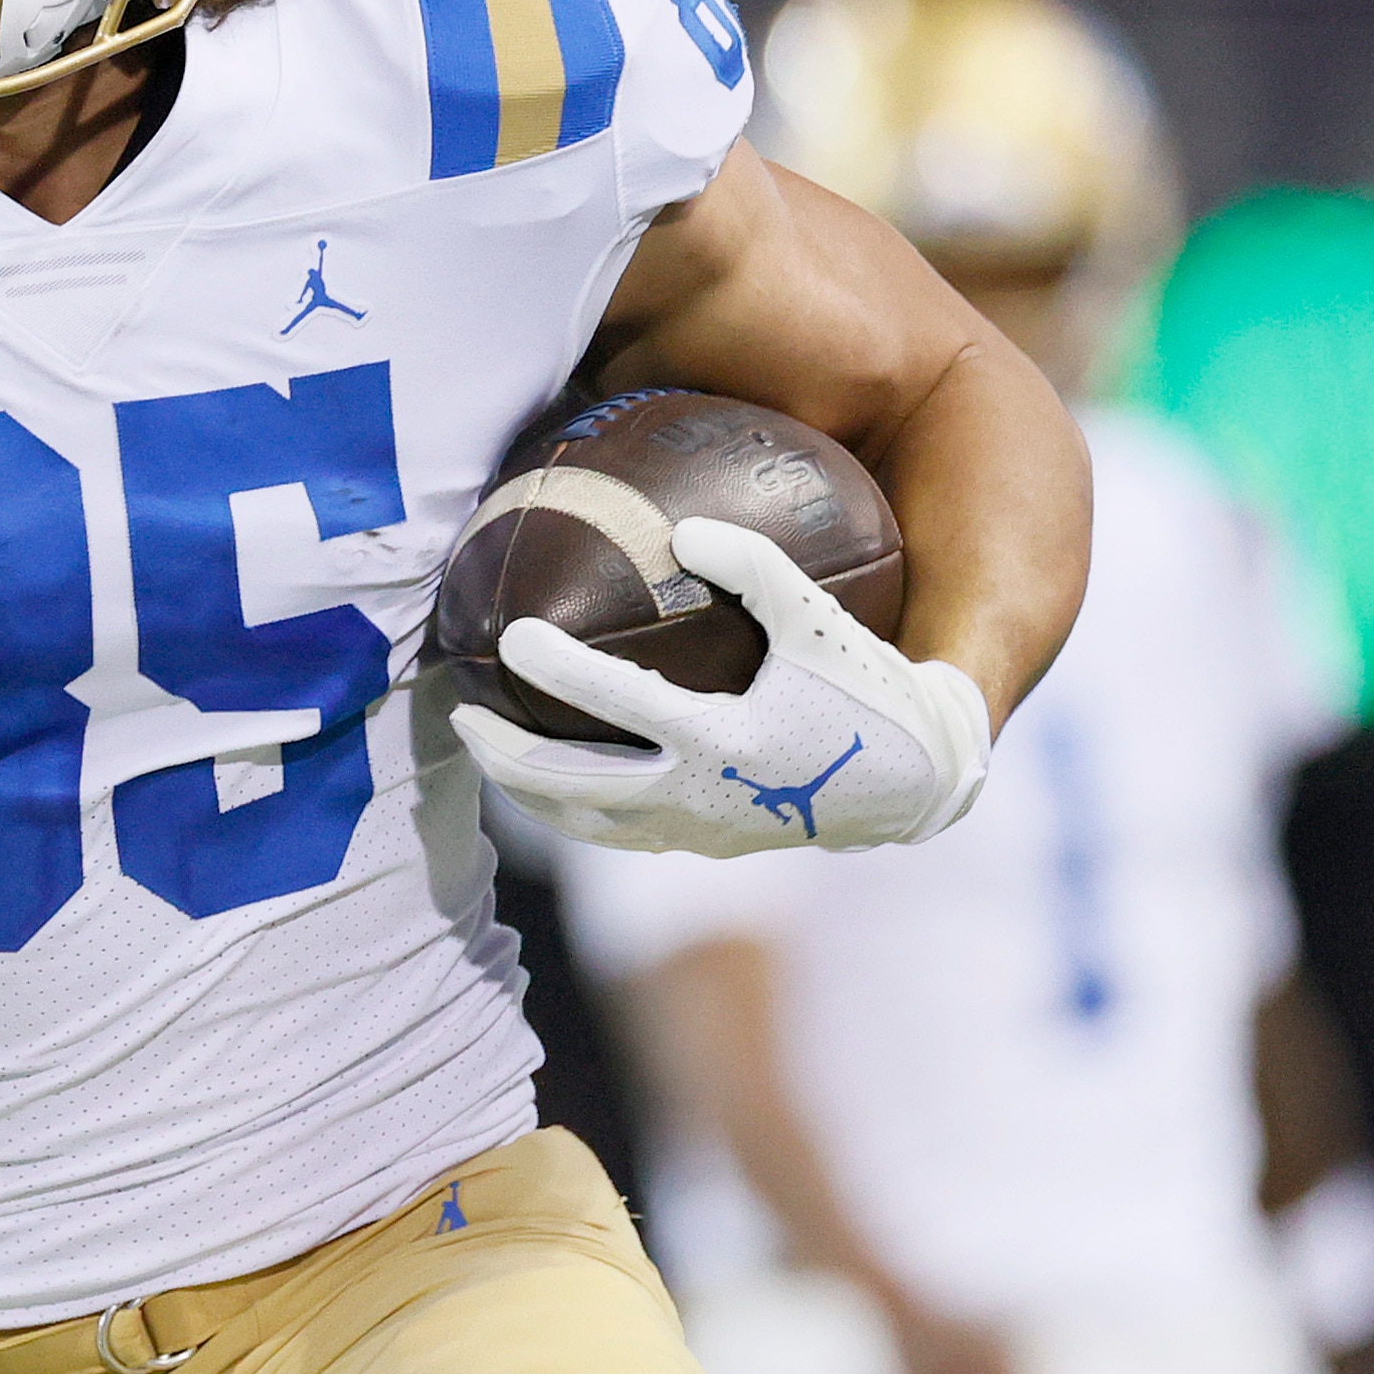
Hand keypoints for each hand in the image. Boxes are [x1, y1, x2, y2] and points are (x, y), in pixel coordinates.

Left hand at [448, 516, 991, 856]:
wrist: (913, 784)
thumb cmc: (868, 691)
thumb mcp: (822, 622)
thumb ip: (757, 567)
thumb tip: (681, 528)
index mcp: (725, 742)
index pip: (622, 706)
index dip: (562, 670)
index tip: (512, 636)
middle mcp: (700, 797)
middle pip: (574, 785)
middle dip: (506, 753)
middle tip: (459, 714)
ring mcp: (696, 831)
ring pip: (585, 823)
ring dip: (526, 791)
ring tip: (484, 749)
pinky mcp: (702, 844)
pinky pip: (616, 833)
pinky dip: (569, 808)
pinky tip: (546, 774)